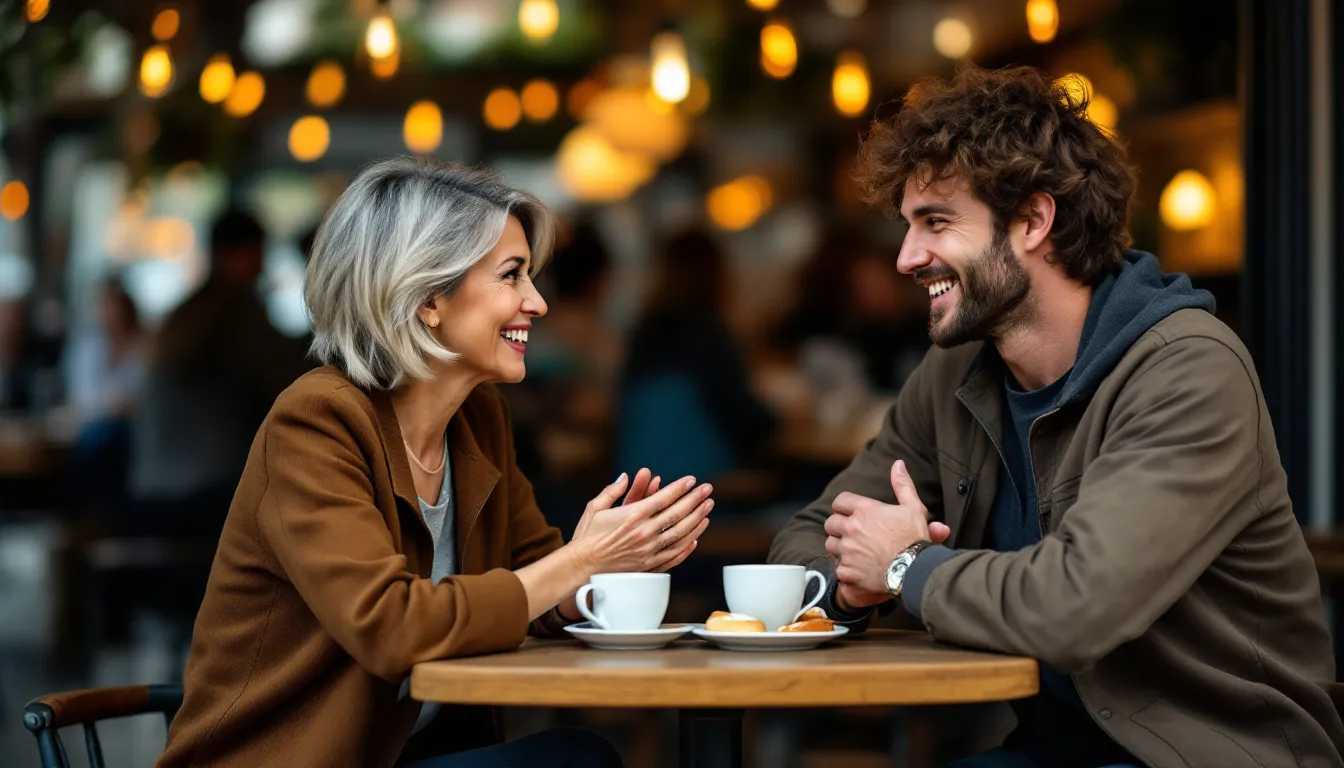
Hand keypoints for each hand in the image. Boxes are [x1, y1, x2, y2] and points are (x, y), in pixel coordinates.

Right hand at [571, 475, 713, 575]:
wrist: (581, 567)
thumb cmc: (587, 537)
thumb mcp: (595, 508)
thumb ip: (612, 491)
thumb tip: (626, 476)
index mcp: (632, 515)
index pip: (664, 498)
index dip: (680, 488)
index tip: (692, 480)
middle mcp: (643, 532)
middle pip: (677, 514)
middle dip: (695, 500)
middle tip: (708, 490)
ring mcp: (648, 551)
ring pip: (680, 534)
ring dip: (697, 520)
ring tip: (707, 509)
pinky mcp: (648, 566)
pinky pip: (674, 556)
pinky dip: (687, 546)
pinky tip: (696, 537)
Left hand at [824, 460, 949, 595]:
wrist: (916, 570)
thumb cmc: (915, 539)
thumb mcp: (913, 507)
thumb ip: (902, 485)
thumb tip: (898, 464)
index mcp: (865, 511)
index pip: (839, 502)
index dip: (843, 508)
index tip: (850, 514)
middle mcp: (852, 529)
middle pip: (830, 523)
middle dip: (838, 527)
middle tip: (850, 533)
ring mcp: (847, 550)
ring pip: (830, 545)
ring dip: (838, 547)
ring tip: (852, 551)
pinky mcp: (847, 571)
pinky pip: (836, 568)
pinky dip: (844, 569)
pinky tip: (856, 569)